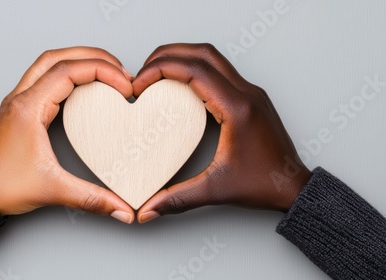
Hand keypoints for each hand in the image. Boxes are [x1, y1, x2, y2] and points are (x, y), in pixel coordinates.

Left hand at [0, 47, 134, 223]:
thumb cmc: (5, 187)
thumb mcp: (54, 190)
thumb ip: (91, 198)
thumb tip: (121, 207)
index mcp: (28, 108)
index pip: (68, 71)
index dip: (101, 71)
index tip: (124, 85)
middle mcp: (21, 98)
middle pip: (58, 57)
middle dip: (93, 56)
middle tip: (119, 68)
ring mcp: (18, 101)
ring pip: (49, 63)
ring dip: (78, 60)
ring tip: (105, 70)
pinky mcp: (20, 109)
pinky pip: (44, 77)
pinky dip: (67, 73)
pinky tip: (82, 85)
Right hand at [132, 43, 310, 222]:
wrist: (293, 187)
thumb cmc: (264, 185)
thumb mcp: (216, 190)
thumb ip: (178, 198)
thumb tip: (148, 209)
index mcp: (238, 109)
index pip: (195, 70)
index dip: (162, 69)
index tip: (141, 82)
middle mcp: (247, 93)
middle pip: (203, 53)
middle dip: (168, 55)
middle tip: (144, 71)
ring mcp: (250, 93)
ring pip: (213, 57)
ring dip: (183, 57)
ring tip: (158, 71)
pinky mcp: (250, 98)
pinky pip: (220, 70)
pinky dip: (196, 69)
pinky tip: (181, 84)